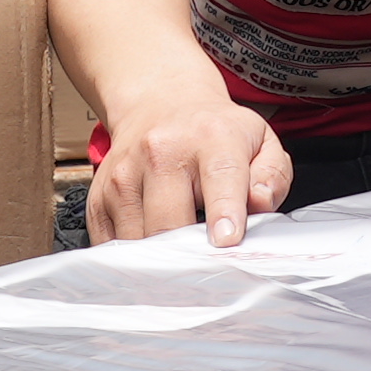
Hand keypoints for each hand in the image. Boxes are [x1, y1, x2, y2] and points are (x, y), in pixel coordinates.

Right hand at [93, 91, 293, 246]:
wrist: (158, 104)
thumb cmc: (213, 132)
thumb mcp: (258, 141)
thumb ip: (272, 175)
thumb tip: (260, 204)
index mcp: (210, 138)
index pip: (220, 177)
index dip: (224, 213)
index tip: (226, 241)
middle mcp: (161, 152)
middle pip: (170, 222)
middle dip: (190, 254)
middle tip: (207, 267)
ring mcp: (124, 174)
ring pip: (139, 242)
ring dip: (161, 259)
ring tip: (181, 250)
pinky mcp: (99, 196)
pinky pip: (112, 245)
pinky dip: (134, 258)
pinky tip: (152, 244)